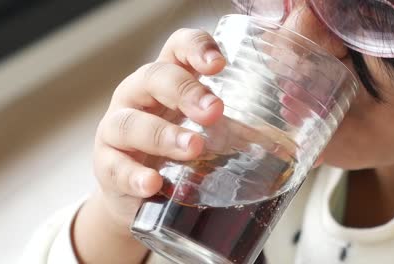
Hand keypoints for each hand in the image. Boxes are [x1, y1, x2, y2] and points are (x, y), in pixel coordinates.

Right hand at [73, 28, 225, 262]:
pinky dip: (134, 176)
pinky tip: (153, 185)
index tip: (221, 65)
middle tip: (214, 111)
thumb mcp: (207, 136)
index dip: (196, 49)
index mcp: (167, 83)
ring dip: (163, 134)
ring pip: (130, 123)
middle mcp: (137, 98)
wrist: (138, 192)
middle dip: (185, 91)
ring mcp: (116, 131)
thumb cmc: (175, 153)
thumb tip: (287, 147)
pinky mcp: (106, 166)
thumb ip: (239, 134)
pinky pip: (115, 167)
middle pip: (153, 78)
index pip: (177, 50)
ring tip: (193, 148)